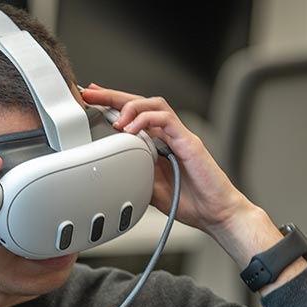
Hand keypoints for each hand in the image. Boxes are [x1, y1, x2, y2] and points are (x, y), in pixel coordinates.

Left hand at [81, 84, 304, 287]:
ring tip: (114, 118)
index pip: (133, 115)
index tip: (91, 100)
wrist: (216, 214)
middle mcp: (169, 135)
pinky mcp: (189, 141)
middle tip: (91, 92)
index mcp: (159, 143)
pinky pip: (166, 120)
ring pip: (153, 105)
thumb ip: (134, 174)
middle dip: (112, 96)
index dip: (111, 106)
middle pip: (140, 103)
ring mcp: (180, 136)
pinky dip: (146, 120)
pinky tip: (132, 130)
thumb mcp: (150, 189)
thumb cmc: (191, 202)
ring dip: (130, 106)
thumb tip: (112, 169)